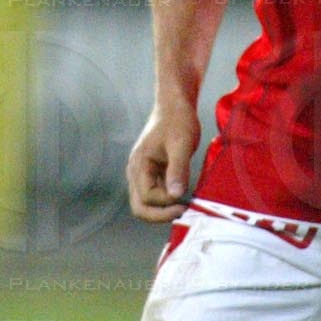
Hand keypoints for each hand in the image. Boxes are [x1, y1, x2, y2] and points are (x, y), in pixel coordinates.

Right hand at [126, 105, 199, 222]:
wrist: (174, 105)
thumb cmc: (177, 120)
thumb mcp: (181, 144)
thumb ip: (177, 170)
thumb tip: (176, 195)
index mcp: (139, 164)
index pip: (146, 197)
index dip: (165, 202)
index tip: (185, 198)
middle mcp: (136, 171)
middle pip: (139, 207)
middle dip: (159, 215)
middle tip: (182, 212)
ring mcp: (142, 173)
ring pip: (145, 204)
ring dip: (162, 209)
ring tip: (184, 206)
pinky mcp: (151, 173)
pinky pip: (153, 195)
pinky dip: (165, 201)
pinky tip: (181, 196)